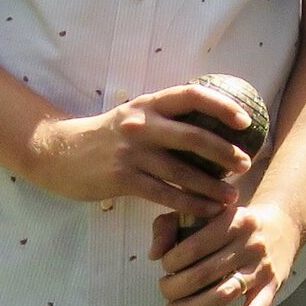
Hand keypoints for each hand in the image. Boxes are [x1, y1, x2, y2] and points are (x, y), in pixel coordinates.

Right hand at [26, 82, 253, 218]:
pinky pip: (165, 194)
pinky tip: (208, 210)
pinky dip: (191, 203)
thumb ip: (166, 119)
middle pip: (193, 137)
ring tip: (233, 196)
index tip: (246, 121)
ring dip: (212, 186)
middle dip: (225, 152)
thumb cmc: (108, 137)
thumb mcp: (134, 117)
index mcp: (149, 104)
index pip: (192, 96)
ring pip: (182, 171)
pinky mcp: (123, 178)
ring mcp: (132, 152)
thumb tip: (213, 126)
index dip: (222, 106)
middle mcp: (141, 125)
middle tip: (246, 164)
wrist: (59, 153)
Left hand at [151, 200, 305, 305]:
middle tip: (164, 290)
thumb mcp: (205, 212)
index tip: (165, 266)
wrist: (283, 226)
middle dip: (175, 288)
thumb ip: (171, 225)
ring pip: (224, 295)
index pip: (195, 246)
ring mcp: (263, 269)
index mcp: (234, 221)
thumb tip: (154, 254)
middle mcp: (251, 245)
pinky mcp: (272, 289)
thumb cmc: (235, 222)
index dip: (172, 261)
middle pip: (205, 273)